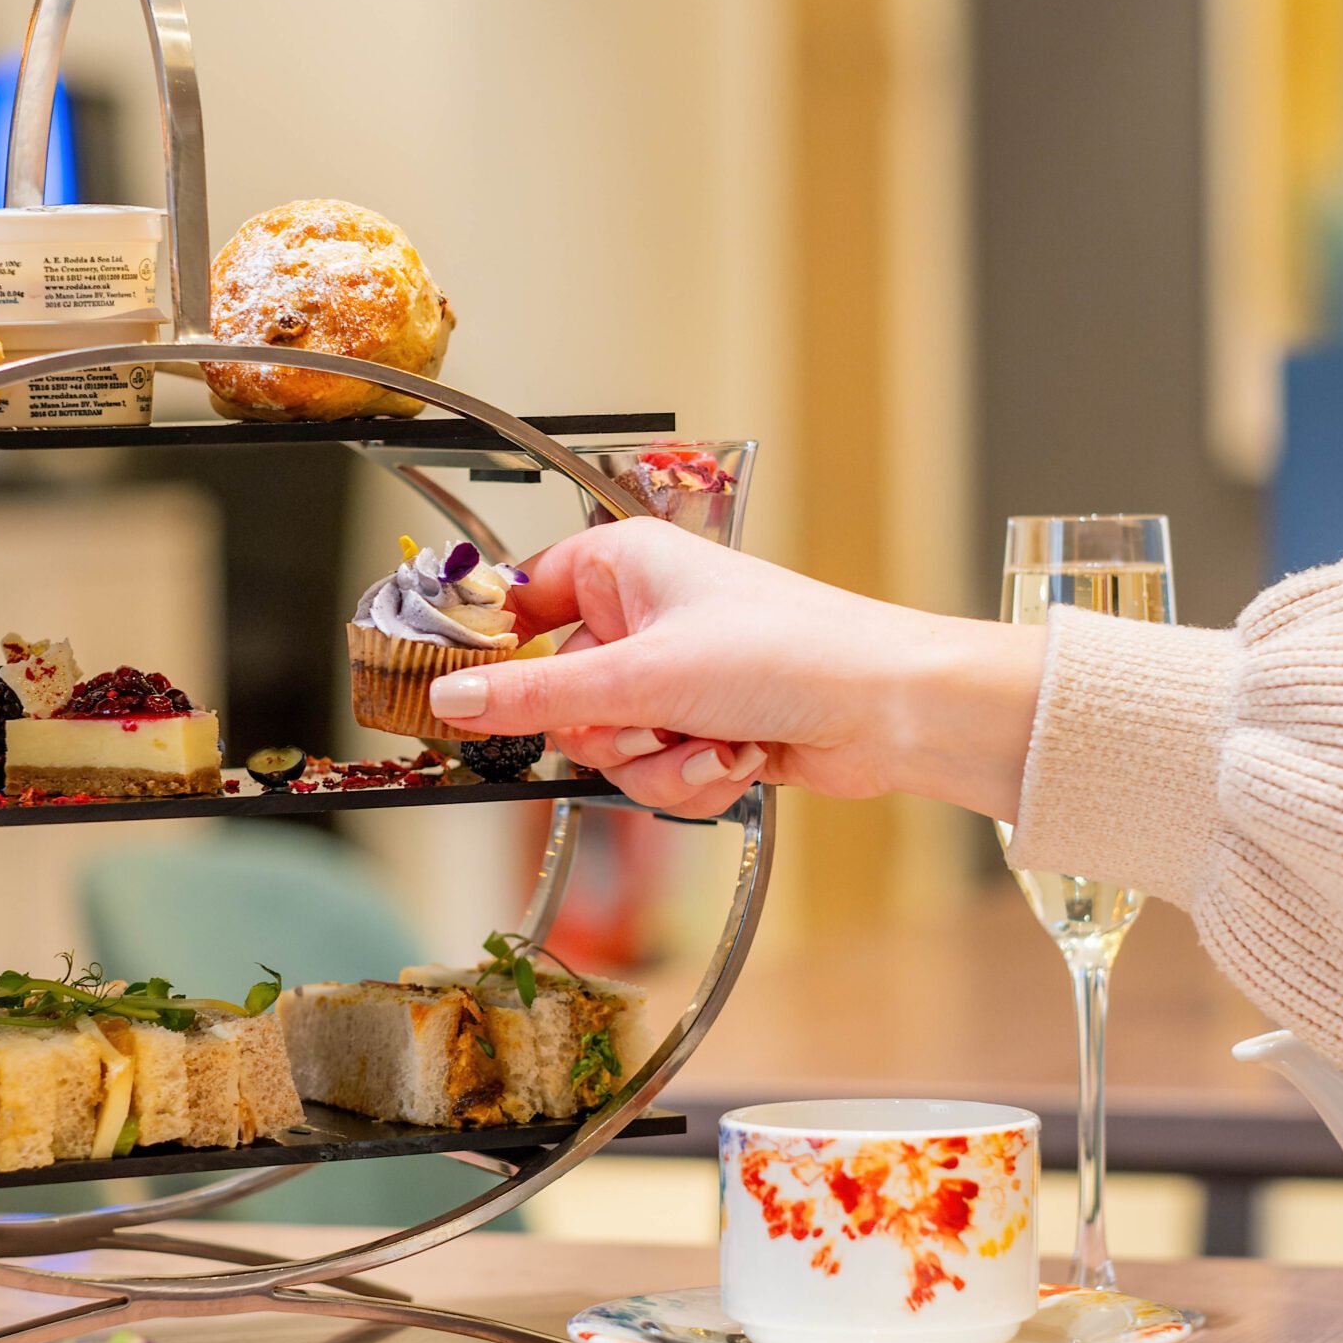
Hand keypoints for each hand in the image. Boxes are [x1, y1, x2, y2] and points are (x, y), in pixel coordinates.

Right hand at [427, 518, 1046, 819]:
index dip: (494, 651)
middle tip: (652, 719)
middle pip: (561, 697)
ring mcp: (674, 677)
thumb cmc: (790, 653)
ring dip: (661, 761)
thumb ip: (537, 696)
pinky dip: (696, 776)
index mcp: (624, 566)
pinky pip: (656, 771)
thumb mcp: (642, 676)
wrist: (888, 709)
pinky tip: (744, 756)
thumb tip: (453, 697)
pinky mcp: (703, 727)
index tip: (463, 692)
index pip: (520, 601)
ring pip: (609, 747)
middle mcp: (644, 616)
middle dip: (611, 730)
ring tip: (717, 738)